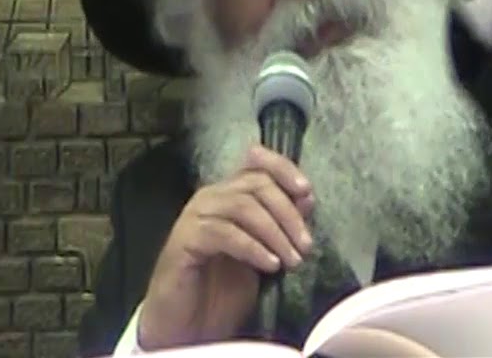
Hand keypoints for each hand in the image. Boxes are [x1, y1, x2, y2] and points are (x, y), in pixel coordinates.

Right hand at [137, 146, 315, 349]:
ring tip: (292, 260)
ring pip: (243, 206)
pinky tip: (270, 266)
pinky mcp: (185, 240)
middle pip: (256, 184)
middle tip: (305, 245)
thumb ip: (280, 226)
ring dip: (275, 233)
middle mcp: (211, 198)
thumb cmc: (222, 290)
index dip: (283, 169)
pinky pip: (225, 233)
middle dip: (288, 213)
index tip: (306, 191)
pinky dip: (253, 248)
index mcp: (229, 195)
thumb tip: (306, 198)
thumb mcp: (263, 255)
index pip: (257, 164)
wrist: (187, 327)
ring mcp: (195, 216)